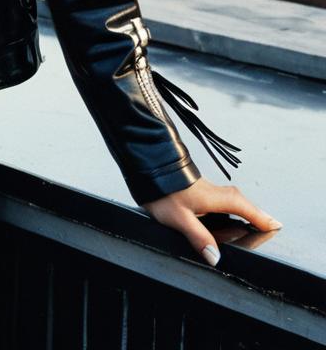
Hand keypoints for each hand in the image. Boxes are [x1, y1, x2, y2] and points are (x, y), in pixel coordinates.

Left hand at [141, 177, 281, 266]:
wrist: (148, 167)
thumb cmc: (162, 191)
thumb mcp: (180, 218)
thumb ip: (199, 238)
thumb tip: (215, 258)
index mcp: (217, 198)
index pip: (248, 209)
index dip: (262, 220)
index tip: (276, 227)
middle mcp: (217, 191)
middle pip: (245, 204)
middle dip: (257, 216)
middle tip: (270, 227)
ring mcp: (209, 189)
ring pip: (234, 201)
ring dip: (246, 210)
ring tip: (255, 222)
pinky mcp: (201, 190)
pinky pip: (224, 199)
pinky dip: (233, 207)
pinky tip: (227, 216)